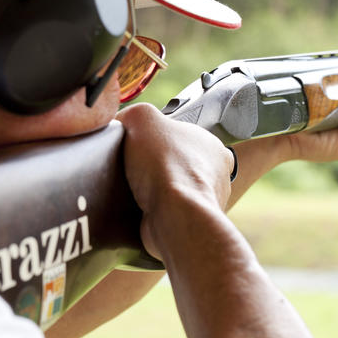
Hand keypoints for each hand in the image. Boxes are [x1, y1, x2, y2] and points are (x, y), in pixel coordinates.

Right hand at [116, 103, 233, 257]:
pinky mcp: (187, 223)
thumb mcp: (144, 118)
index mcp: (213, 147)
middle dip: (154, 165)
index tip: (142, 142)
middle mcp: (214, 175)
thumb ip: (134, 113)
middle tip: (132, 165)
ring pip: (172, 190)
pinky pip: (164, 213)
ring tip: (132, 187)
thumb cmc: (168, 166)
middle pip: (177, 163)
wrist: (173, 215)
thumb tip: (122, 122)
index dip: (161, 137)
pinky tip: (137, 206)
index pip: (186, 136)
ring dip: (151, 189)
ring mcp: (203, 202)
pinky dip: (149, 210)